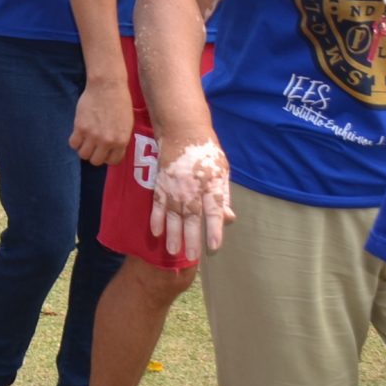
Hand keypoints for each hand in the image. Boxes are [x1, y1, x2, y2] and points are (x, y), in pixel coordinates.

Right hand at [70, 76, 133, 165]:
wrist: (107, 86)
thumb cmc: (119, 102)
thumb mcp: (126, 124)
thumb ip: (119, 139)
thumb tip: (111, 150)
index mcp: (121, 141)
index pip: (113, 161)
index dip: (108, 157)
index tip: (105, 152)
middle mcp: (107, 141)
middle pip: (96, 161)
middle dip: (95, 155)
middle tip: (94, 146)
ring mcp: (92, 135)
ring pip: (83, 155)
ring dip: (84, 149)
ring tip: (85, 141)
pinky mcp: (80, 127)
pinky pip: (73, 143)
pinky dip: (75, 141)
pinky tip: (78, 134)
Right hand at [149, 136, 234, 261]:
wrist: (182, 130)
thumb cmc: (206, 152)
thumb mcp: (222, 171)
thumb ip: (223, 196)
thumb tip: (229, 218)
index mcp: (211, 183)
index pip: (214, 210)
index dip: (214, 228)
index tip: (214, 246)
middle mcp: (192, 186)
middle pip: (192, 216)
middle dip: (192, 237)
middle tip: (192, 255)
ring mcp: (174, 185)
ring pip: (173, 213)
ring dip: (173, 233)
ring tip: (173, 250)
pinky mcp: (161, 182)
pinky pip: (157, 203)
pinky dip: (156, 218)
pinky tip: (156, 232)